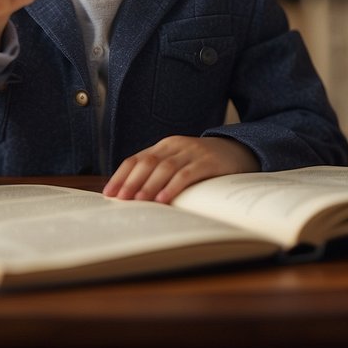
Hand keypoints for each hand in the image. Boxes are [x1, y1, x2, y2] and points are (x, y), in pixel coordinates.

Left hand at [103, 136, 258, 202]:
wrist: (238, 150)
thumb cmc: (203, 162)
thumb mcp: (179, 162)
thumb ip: (158, 172)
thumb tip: (131, 196)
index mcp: (164, 145)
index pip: (136, 159)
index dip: (121, 176)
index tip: (109, 194)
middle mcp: (175, 145)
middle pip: (147, 162)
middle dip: (131, 182)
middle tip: (120, 200)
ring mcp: (192, 151)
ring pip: (165, 167)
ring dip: (150, 185)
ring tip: (139, 201)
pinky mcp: (208, 161)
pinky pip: (187, 174)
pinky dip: (173, 186)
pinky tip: (164, 198)